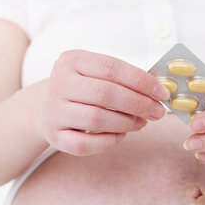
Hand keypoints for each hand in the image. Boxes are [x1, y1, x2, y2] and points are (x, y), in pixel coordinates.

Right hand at [40, 50, 168, 155]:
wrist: (43, 107)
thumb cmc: (80, 88)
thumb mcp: (94, 73)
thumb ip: (122, 79)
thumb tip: (158, 92)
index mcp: (72, 61)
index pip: (111, 68)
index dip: (141, 81)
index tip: (162, 93)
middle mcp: (59, 84)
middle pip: (105, 94)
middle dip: (138, 104)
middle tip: (157, 113)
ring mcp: (54, 111)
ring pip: (96, 119)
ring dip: (126, 123)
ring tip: (141, 123)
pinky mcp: (54, 136)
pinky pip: (85, 144)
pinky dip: (109, 141)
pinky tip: (121, 135)